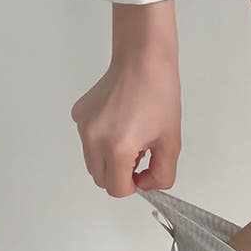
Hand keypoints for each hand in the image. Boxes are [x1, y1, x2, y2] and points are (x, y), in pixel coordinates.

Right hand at [70, 0, 181, 197]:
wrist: (142, 61)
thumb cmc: (159, 96)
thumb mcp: (171, 143)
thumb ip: (162, 174)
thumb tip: (146, 185)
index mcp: (118, 148)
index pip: (117, 189)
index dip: (133, 186)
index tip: (144, 171)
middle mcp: (94, 139)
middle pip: (101, 180)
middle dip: (121, 176)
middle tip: (140, 154)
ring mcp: (83, 126)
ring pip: (93, 163)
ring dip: (110, 161)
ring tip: (131, 138)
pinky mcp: (79, 115)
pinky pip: (88, 143)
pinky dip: (101, 143)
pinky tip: (119, 124)